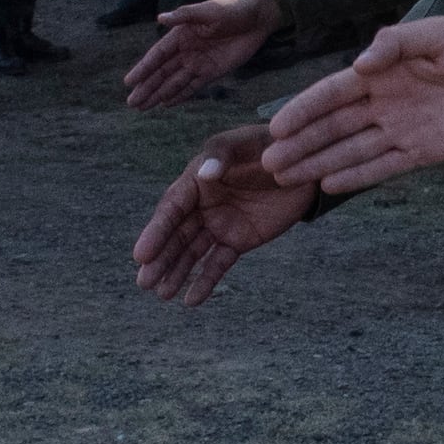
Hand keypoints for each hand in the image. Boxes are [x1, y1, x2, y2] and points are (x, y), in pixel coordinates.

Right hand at [122, 0, 281, 107]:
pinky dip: (179, 96)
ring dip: (159, 95)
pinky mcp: (212, 72)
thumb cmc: (231, 10)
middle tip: (131, 104)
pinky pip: (192, 87)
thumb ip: (184, 15)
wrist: (256, 19)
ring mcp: (198, 63)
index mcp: (180, 35)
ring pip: (174, 83)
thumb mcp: (207, 11)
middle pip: (162, 73)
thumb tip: (160, 18)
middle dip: (147, 88)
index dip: (143, 69)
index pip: (157, 56)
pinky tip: (166, 104)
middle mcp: (185, 51)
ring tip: (142, 108)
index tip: (129, 83)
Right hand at [133, 121, 322, 305]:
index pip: (172, 209)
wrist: (302, 165)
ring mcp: (220, 224)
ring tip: (163, 294)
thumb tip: (204, 173)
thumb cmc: (269, 145)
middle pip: (177, 235)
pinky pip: (219, 263)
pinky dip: (205, 281)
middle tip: (144, 283)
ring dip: (177, 272)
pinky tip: (191, 300)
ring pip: (193, 252)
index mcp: (196, 180)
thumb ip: (222, 155)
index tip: (141, 255)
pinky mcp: (239, 240)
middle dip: (161, 259)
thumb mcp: (245, 143)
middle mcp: (202, 205)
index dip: (156, 232)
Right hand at [268, 16, 443, 193]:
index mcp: (382, 71)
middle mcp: (385, 103)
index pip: (333, 93)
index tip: (276, 127)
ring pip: (351, 150)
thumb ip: (397, 45)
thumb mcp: (439, 35)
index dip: (303, 109)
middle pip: (334, 127)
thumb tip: (360, 64)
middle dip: (301, 144)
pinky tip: (329, 185)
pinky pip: (383, 167)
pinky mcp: (423, 152)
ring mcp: (401, 129)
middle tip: (269, 163)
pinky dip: (357, 176)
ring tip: (286, 178)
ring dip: (319, 163)